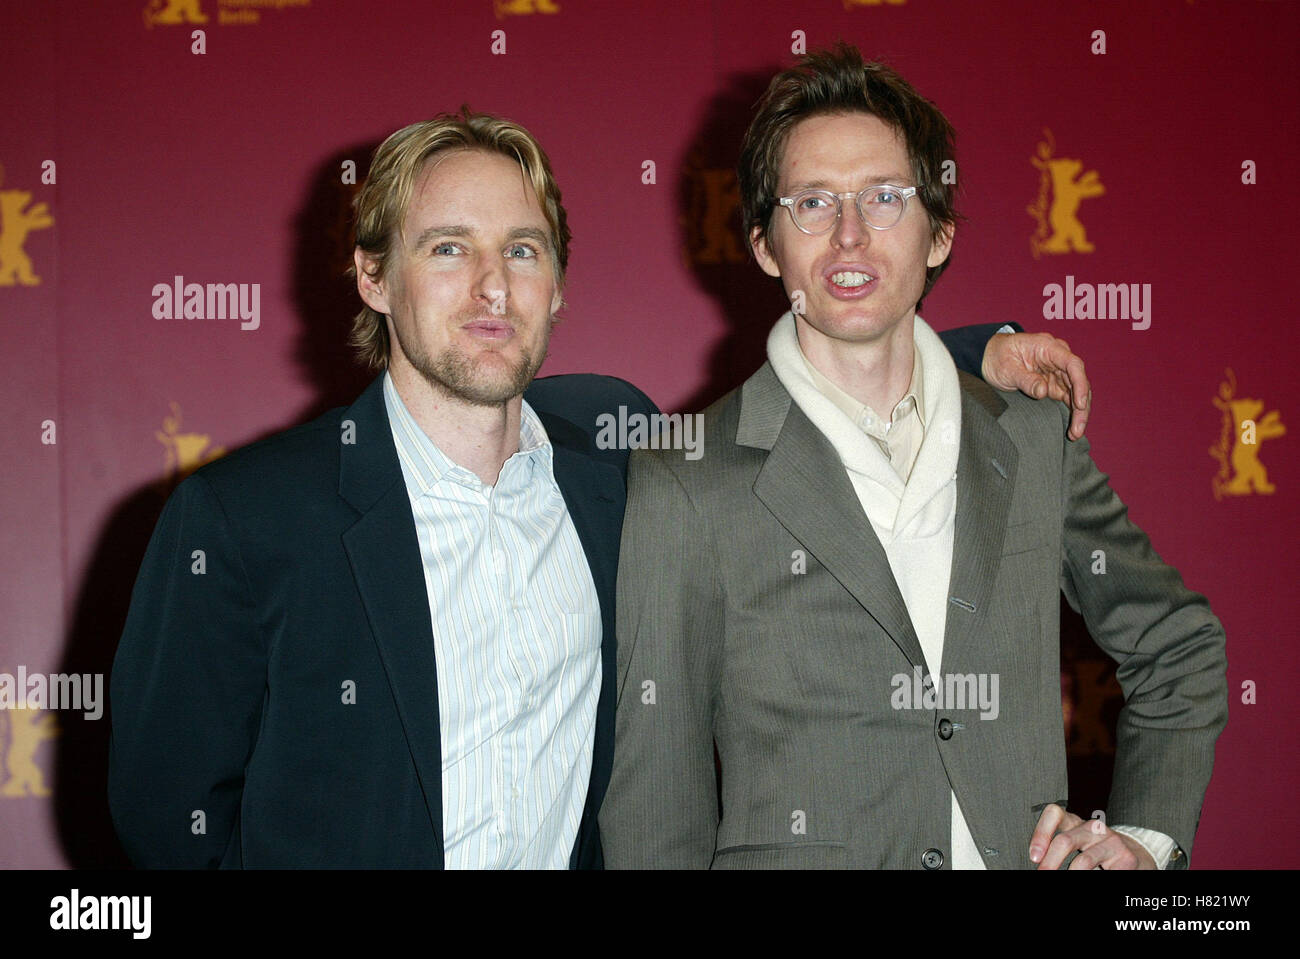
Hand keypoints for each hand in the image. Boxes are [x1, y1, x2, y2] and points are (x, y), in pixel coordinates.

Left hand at [981, 332, 1090, 439]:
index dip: (1080, 384)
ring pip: (1076, 392)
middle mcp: (1058, 359)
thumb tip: (1043, 392)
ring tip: (1075, 434)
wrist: (989, 357)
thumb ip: (1025, 380)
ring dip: (1078, 413)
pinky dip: (1071, 412)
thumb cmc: (998, 357)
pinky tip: (1071, 428)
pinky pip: (1068, 398)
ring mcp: (1057, 372)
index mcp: (1049, 348)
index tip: (1079, 404)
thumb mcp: (1007, 368)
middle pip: (1078, 381)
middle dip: (1081, 407)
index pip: (1073, 364)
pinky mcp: (1053, 384)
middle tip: (1077, 429)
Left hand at [1029, 805, 1156, 869]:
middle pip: (1065, 840)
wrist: (1135, 855)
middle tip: (1044, 874)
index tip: (1034, 856)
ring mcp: (1111, 841)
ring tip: (1065, 882)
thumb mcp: (1078, 844)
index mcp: (1076, 823)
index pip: (1055, 813)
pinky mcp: (1126, 857)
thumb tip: (1041, 866)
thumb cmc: (1098, 851)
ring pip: (1084, 860)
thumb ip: (1058, 850)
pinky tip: (1095, 877)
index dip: (1041, 833)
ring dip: (1070, 874)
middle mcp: (1093, 828)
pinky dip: (1094, 879)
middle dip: (1051, 862)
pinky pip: (1105, 873)